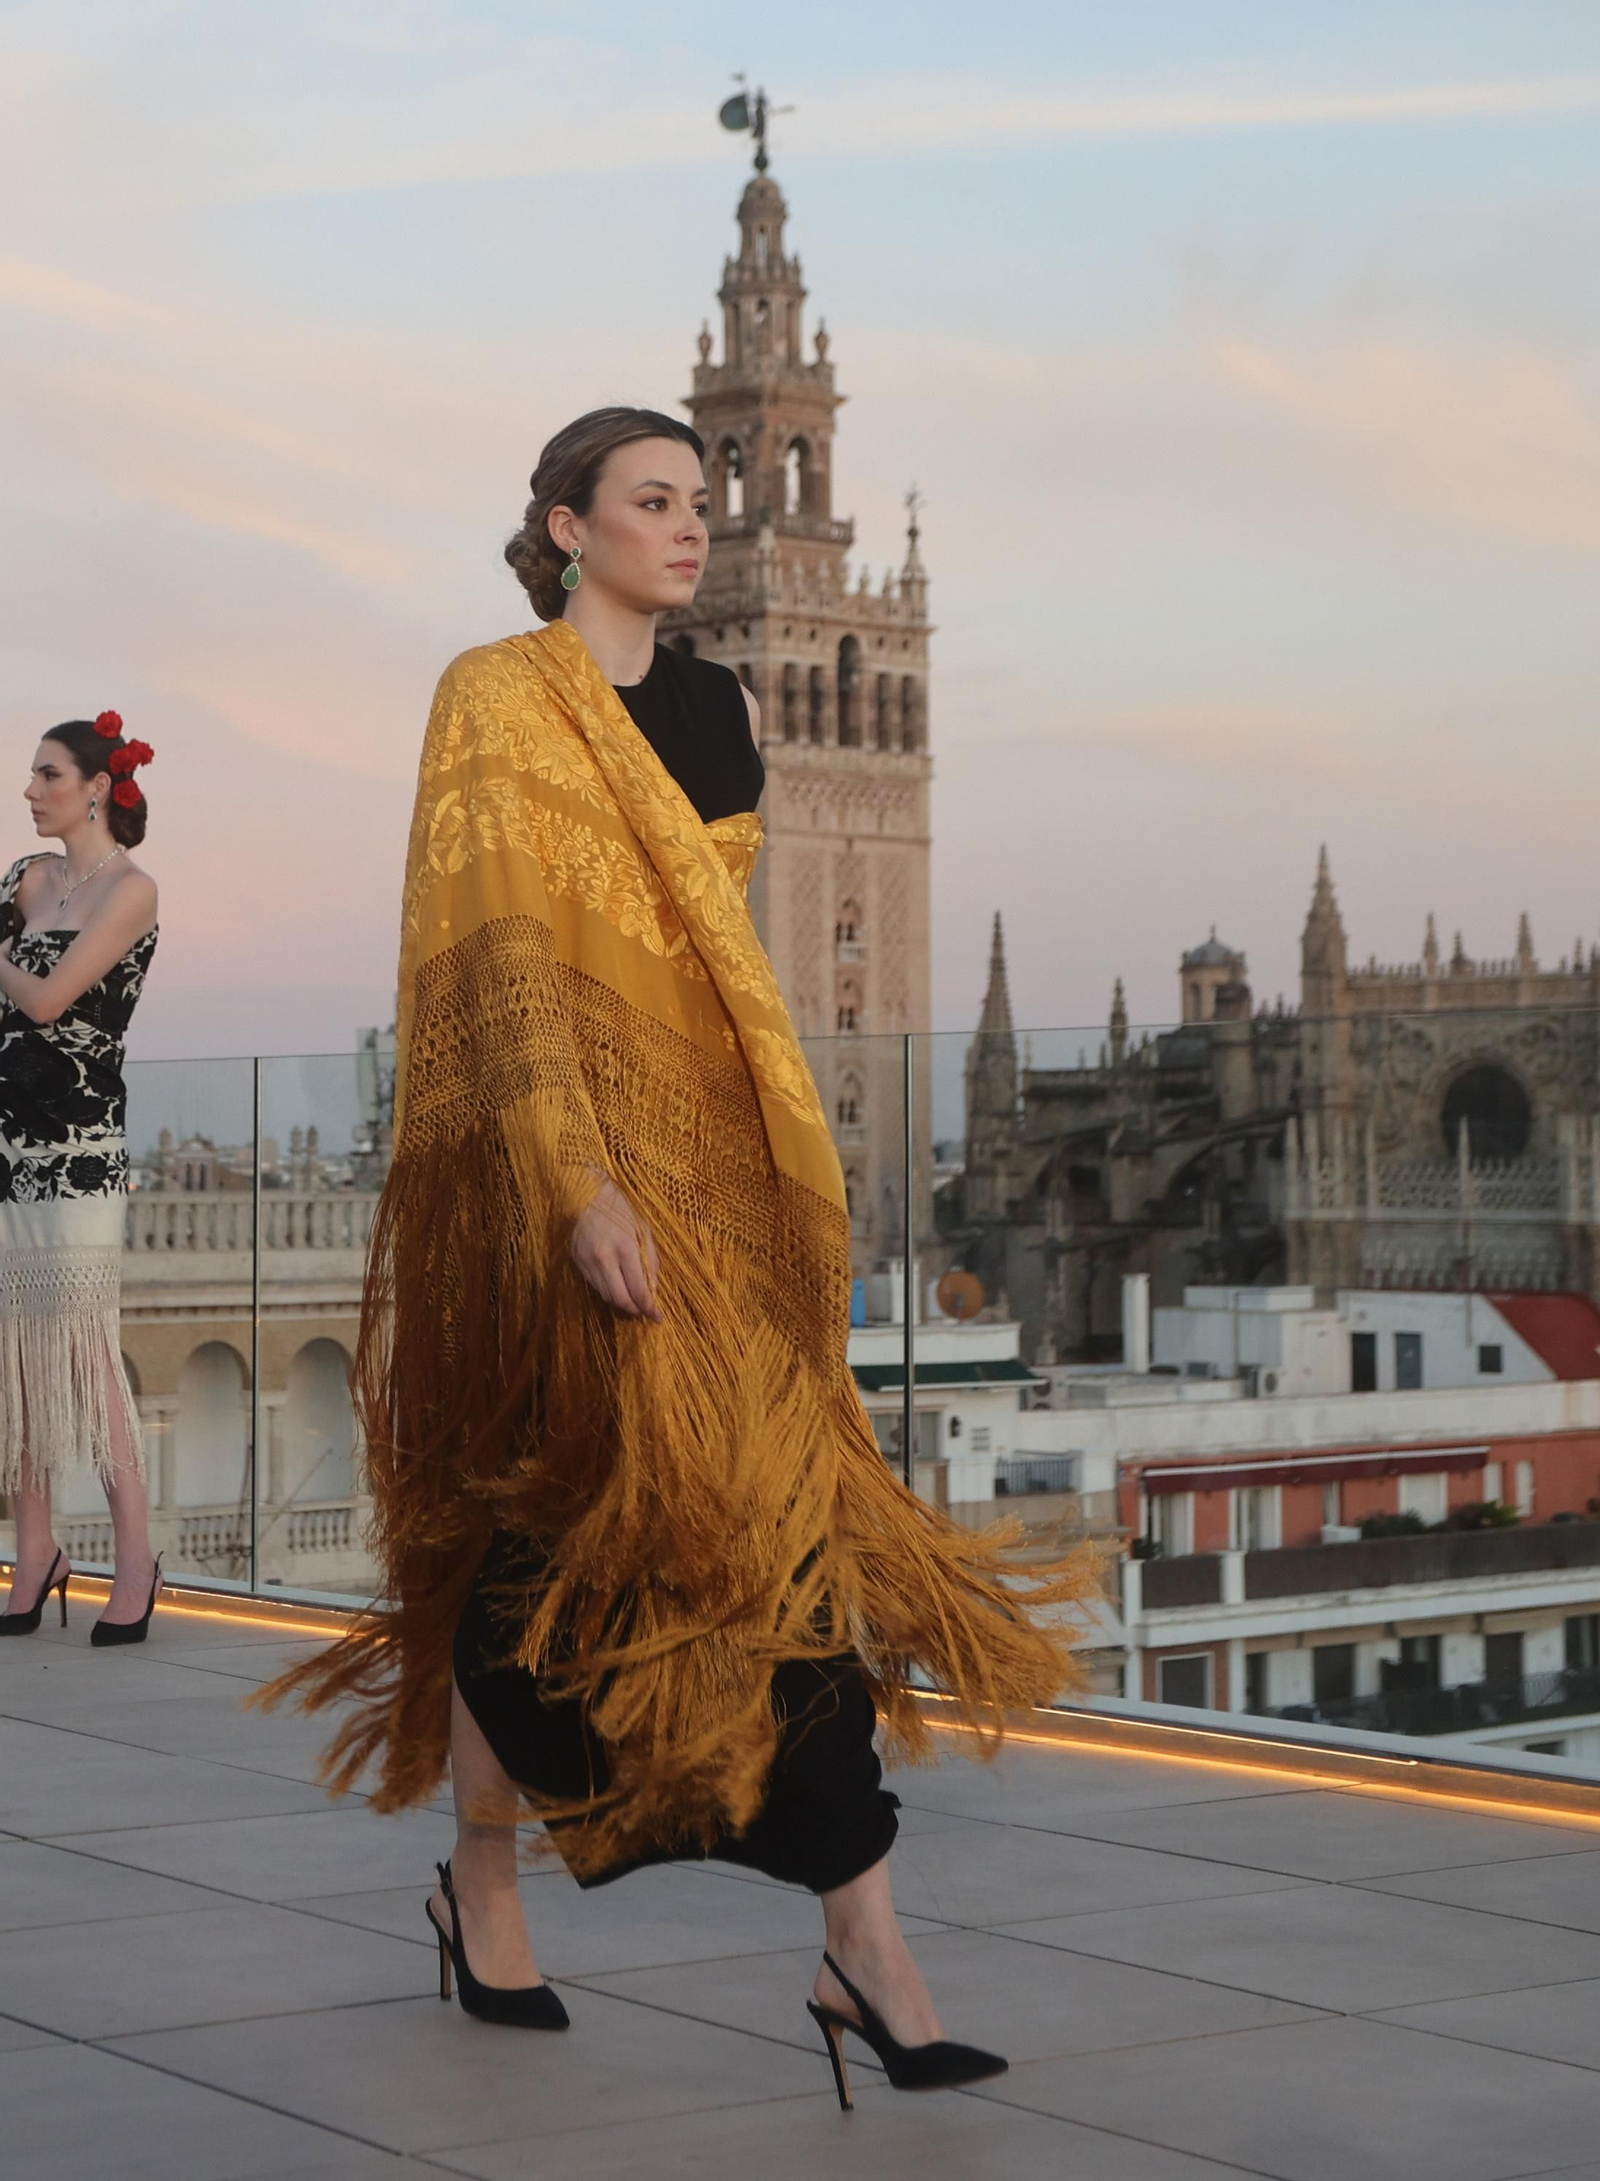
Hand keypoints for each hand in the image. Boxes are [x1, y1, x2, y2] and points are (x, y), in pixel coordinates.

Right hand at [569, 1178, 662, 1320]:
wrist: (587, 1193)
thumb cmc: (621, 1210)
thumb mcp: (643, 1231)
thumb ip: (650, 1261)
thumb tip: (654, 1289)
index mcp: (626, 1248)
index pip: (638, 1290)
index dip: (649, 1308)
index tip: (657, 1317)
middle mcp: (604, 1257)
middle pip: (620, 1299)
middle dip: (635, 1311)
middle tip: (645, 1313)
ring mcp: (587, 1261)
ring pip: (605, 1295)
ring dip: (621, 1304)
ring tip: (633, 1303)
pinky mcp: (576, 1261)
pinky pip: (594, 1285)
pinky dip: (607, 1291)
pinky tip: (617, 1288)